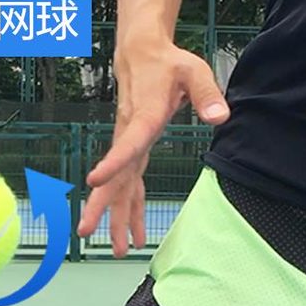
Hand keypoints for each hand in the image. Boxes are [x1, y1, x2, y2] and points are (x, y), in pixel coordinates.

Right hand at [77, 41, 229, 257]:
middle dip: (99, 207)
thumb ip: (207, 94)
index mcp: (142, 118)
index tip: (94, 182)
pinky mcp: (134, 153)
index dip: (111, 164)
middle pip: (112, 176)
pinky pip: (131, 187)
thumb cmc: (168, 63)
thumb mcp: (193, 71)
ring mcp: (129, 148)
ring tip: (117, 249)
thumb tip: (219, 118)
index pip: (126, 145)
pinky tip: (136, 235)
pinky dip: (133, 212)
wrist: (141, 56)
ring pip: (119, 189)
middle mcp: (130, 137)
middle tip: (85, 231)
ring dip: (117, 219)